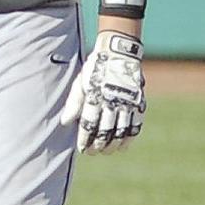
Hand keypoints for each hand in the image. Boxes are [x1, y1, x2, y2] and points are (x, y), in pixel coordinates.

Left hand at [60, 30, 144, 153]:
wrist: (119, 52)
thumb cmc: (95, 69)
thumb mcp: (80, 82)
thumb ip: (74, 102)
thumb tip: (65, 122)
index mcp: (95, 95)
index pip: (89, 123)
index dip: (85, 139)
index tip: (82, 148)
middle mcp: (112, 100)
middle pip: (105, 130)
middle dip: (98, 145)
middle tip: (92, 152)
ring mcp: (127, 102)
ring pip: (121, 130)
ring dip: (113, 144)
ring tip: (106, 151)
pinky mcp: (138, 102)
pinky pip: (135, 124)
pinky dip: (129, 138)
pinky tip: (123, 146)